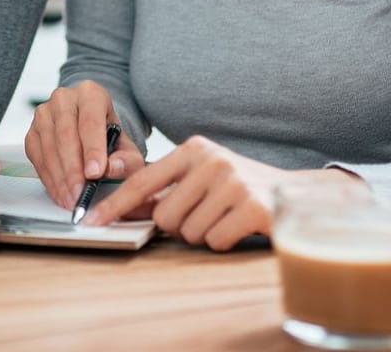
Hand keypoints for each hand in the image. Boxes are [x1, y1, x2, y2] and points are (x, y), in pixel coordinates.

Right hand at [23, 80, 145, 207]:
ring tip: (71, 198)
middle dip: (73, 169)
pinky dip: (48, 178)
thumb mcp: (127, 147)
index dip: (92, 149)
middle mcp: (64, 98)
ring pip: (48, 147)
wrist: (92, 130)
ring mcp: (44, 114)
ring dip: (59, 177)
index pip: (90, 120)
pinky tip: (59, 192)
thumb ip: (127, 159)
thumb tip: (113, 168)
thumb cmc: (109, 136)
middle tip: (80, 193)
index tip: (95, 173)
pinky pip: (37, 157)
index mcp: (90, 93)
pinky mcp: (32, 131)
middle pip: (66, 135)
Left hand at [82, 136, 362, 250]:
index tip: (92, 221)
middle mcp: (211, 160)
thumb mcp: (204, 175)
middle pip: (165, 216)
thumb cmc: (242, 187)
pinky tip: (240, 226)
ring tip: (226, 217)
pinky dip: (225, 241)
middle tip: (208, 214)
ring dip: (206, 234)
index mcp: (194, 149)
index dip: (115, 204)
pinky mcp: (251, 206)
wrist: (298, 193)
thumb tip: (125, 207)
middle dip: (182, 226)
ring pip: (189, 232)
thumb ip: (168, 187)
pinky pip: (215, 240)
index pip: (143, 181)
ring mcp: (232, 181)